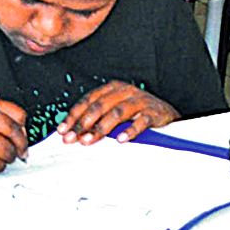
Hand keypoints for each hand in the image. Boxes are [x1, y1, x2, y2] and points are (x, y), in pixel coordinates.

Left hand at [58, 81, 175, 143]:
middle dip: (84, 123)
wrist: (166, 114)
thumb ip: (97, 118)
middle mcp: (125, 91)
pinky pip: (141, 122)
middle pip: (100, 105)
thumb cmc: (136, 114)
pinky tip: (120, 140)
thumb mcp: (115, 112)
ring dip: (102, 128)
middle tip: (73, 138)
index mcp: (113, 89)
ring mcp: (140, 101)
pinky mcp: (153, 112)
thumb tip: (72, 132)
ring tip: (90, 140)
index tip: (63, 130)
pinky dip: (130, 131)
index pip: (88, 100)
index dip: (74, 115)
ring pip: (117, 112)